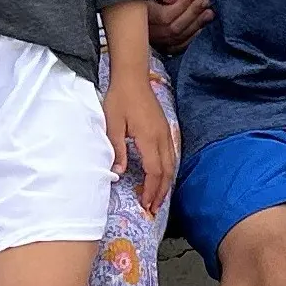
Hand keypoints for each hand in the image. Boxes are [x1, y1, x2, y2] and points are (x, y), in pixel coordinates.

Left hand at [104, 72, 176, 216]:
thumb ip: (117, 149)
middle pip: (167, 172)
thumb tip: (120, 172)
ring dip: (166, 183)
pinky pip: (172, 155)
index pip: (155, 171)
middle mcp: (162, 138)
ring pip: (172, 164)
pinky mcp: (165, 129)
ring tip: (158, 198)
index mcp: (149, 138)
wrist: (132, 77)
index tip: (145, 204)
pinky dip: (168, 171)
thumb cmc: (120, 98)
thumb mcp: (112, 123)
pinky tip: (162, 177)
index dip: (151, 190)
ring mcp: (166, 133)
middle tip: (153, 209)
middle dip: (161, 192)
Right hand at [146, 0, 211, 54]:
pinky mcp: (163, 46)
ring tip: (209, 12)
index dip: (181, 6)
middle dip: (191, 14)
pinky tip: (202, 26)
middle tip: (205, 0)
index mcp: (140, 11)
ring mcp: (154, 40)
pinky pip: (179, 46)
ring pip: (176, 38)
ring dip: (195, 25)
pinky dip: (192, 37)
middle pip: (171, 29)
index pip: (163, 17)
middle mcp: (144, 29)